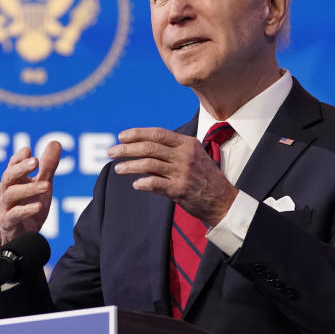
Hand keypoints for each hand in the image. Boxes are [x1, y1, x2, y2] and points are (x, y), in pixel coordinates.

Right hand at [0, 142, 61, 245]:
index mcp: (12, 181)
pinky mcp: (8, 223)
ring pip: (11, 194)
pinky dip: (26, 210)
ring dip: (29, 188)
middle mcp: (5, 192)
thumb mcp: (43, 186)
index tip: (29, 150)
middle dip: (21, 168)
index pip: (12, 165)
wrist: (23, 238)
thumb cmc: (30, 208)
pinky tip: (38, 206)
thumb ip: (48, 167)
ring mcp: (4, 208)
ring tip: (46, 186)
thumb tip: (55, 142)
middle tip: (36, 162)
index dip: (18, 157)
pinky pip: (14, 215)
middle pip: (8, 176)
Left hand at [108, 127, 236, 225]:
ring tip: (117, 169)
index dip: (137, 133)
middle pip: (149, 147)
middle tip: (112, 152)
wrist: (222, 200)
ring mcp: (182, 173)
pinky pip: (154, 183)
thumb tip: (143, 147)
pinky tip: (135, 184)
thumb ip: (172, 151)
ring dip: (129, 166)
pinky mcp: (179, 190)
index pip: (157, 134)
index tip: (121, 136)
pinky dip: (142, 183)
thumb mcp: (193, 156)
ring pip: (148, 164)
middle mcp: (184, 156)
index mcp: (187, 144)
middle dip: (127, 149)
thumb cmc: (204, 177)